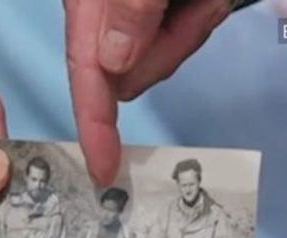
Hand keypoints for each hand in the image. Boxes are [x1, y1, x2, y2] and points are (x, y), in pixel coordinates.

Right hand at [64, 0, 233, 183]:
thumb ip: (128, 5)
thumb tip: (114, 62)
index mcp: (88, 1)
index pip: (85, 70)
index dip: (93, 125)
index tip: (104, 171)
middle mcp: (105, 14)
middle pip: (135, 71)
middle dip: (172, 46)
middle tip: (199, 4)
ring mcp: (135, 18)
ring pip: (166, 56)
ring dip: (192, 26)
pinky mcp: (161, 16)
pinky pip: (185, 34)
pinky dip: (200, 15)